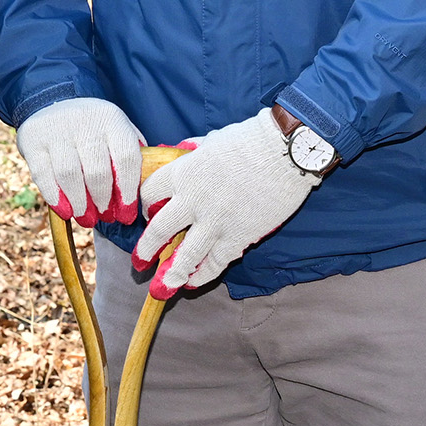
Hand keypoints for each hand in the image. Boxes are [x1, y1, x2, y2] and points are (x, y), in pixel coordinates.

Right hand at [15, 96, 145, 227]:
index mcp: (111, 119)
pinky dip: (55, 198)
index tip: (127, 214)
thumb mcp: (116, 129)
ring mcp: (56, 130)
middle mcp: (85, 121)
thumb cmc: (93, 127)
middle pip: (97, 170)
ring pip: (69, 174)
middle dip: (103, 201)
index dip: (128, 191)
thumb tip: (143, 194)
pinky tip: (65, 211)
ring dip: (80, 203)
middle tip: (105, 218)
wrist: (52, 101)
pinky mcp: (33, 140)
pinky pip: (43, 175)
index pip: (126, 158)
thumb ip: (130, 155)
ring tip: (86, 219)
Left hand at [135, 110, 319, 297]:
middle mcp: (192, 200)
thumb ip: (194, 150)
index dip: (147, 205)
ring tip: (163, 286)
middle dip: (146, 250)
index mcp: (183, 173)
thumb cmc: (251, 140)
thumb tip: (183, 151)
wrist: (287, 152)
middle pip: (159, 231)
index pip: (150, 193)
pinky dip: (203, 275)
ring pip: (185, 256)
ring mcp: (215, 222)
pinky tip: (195, 281)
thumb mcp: (212, 140)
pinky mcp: (238, 237)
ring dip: (171, 274)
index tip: (150, 213)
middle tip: (139, 262)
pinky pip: (216, 263)